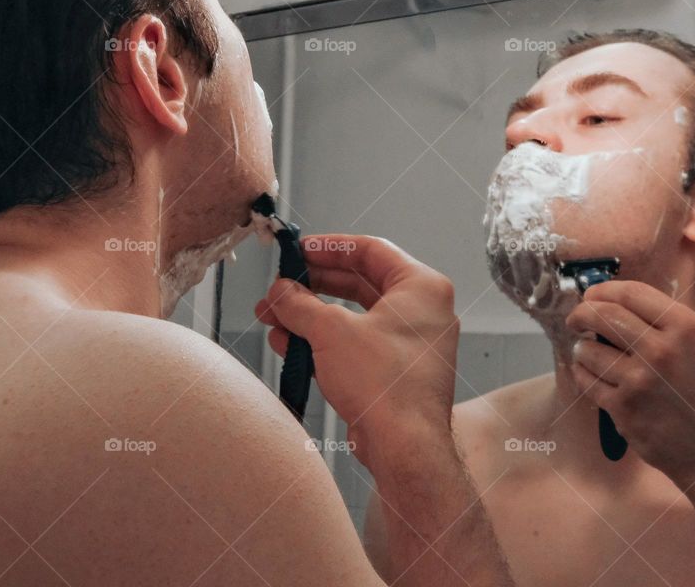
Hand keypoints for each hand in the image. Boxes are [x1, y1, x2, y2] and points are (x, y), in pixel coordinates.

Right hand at [255, 235, 459, 465]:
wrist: (404, 447)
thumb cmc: (384, 383)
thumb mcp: (331, 331)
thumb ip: (300, 304)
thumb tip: (280, 291)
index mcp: (421, 288)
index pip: (370, 250)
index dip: (329, 247)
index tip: (298, 250)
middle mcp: (421, 312)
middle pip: (358, 284)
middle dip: (312, 287)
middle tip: (280, 287)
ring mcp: (410, 345)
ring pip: (352, 318)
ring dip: (310, 318)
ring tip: (273, 318)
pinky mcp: (395, 373)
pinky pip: (355, 346)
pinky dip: (323, 344)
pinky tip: (289, 345)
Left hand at [565, 280, 694, 492]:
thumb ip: (663, 324)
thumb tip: (614, 303)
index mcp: (686, 328)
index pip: (630, 293)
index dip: (603, 290)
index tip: (592, 296)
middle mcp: (662, 350)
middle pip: (601, 315)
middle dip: (581, 314)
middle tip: (576, 319)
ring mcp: (639, 380)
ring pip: (588, 350)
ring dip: (582, 349)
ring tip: (588, 352)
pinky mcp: (623, 408)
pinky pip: (586, 380)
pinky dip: (582, 373)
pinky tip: (590, 373)